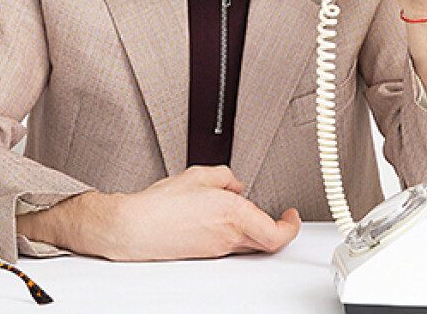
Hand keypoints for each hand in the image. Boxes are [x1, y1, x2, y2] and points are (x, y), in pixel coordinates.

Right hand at [18, 165, 300, 260]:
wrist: (135, 227)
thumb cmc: (160, 204)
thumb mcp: (198, 174)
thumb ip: (225, 176)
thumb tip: (235, 184)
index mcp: (234, 214)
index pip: (277, 233)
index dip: (291, 226)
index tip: (292, 215)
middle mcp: (229, 236)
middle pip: (268, 242)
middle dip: (278, 228)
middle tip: (282, 217)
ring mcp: (218, 248)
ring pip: (251, 244)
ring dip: (256, 229)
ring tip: (248, 211)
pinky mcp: (206, 253)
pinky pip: (232, 244)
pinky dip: (237, 232)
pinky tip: (224, 218)